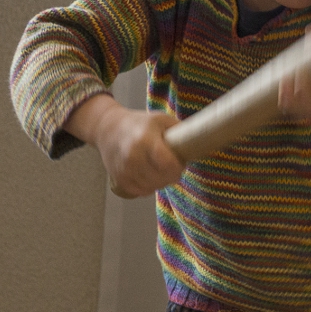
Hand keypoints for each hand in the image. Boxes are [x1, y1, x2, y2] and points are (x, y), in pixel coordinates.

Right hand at [67, 94, 184, 197]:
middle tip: (170, 165)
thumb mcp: (161, 119)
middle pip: (162, 179)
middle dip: (171, 175)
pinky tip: (148, 174)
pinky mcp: (120, 180)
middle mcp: (133, 157)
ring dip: (160, 181)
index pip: (168, 165)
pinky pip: (142, 192)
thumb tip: (202, 140)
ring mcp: (124, 171)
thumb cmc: (140, 123)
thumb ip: (180, 130)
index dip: (178, 168)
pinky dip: (149, 186)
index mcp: (145, 140)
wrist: (108, 129)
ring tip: (158, 168)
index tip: (180, 163)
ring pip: (153, 188)